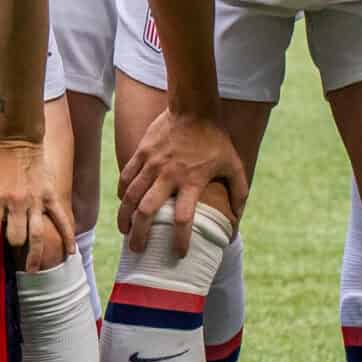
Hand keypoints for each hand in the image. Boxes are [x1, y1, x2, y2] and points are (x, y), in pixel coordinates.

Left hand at [0, 137, 71, 273]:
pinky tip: (69, 252)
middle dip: (14, 249)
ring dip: (36, 255)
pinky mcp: (50, 195)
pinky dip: (67, 237)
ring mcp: (35, 200)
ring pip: (38, 235)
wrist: (18, 140)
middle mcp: (15, 203)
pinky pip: (62, 220)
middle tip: (14, 257)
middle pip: (16, 238)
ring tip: (33, 269)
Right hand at [117, 107, 244, 253]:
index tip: (180, 253)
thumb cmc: (216, 139)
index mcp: (192, 181)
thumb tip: (237, 219)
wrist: (193, 107)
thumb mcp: (234, 165)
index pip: (183, 218)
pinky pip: (126, 178)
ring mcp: (152, 163)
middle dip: (139, 234)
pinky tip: (123, 204)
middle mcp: (169, 175)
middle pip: (147, 211)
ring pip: (130, 196)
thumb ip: (239, 193)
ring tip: (125, 231)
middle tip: (137, 249)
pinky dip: (122, 194)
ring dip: (125, 217)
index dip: (180, 239)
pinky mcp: (141, 153)